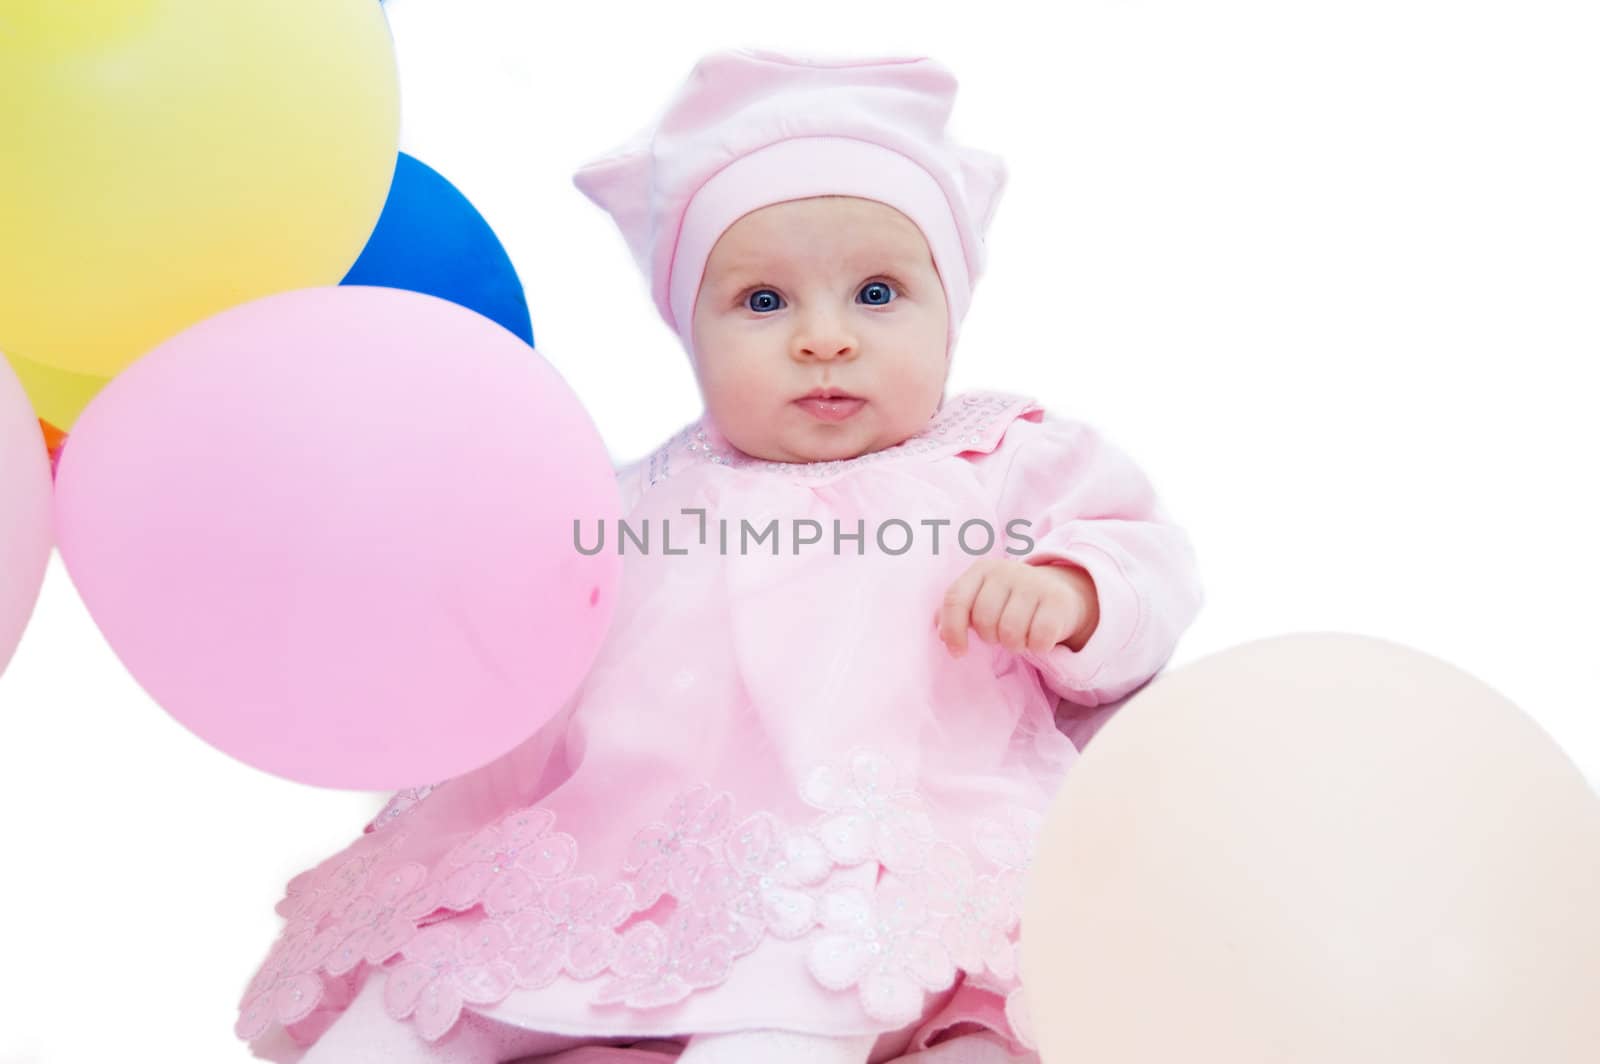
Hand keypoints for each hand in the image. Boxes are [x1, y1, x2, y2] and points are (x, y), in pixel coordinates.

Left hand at [936, 558, 1098, 656]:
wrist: (1060, 591)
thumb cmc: (1011, 601)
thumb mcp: (981, 599)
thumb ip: (957, 614)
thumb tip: (940, 634)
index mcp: (981, 570)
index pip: (956, 599)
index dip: (953, 630)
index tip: (959, 653)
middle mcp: (1007, 570)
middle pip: (984, 620)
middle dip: (991, 637)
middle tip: (1002, 634)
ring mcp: (1034, 583)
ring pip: (1010, 632)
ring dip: (1015, 645)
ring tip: (1020, 636)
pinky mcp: (1058, 599)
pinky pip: (1039, 638)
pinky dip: (1037, 646)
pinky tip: (1039, 638)